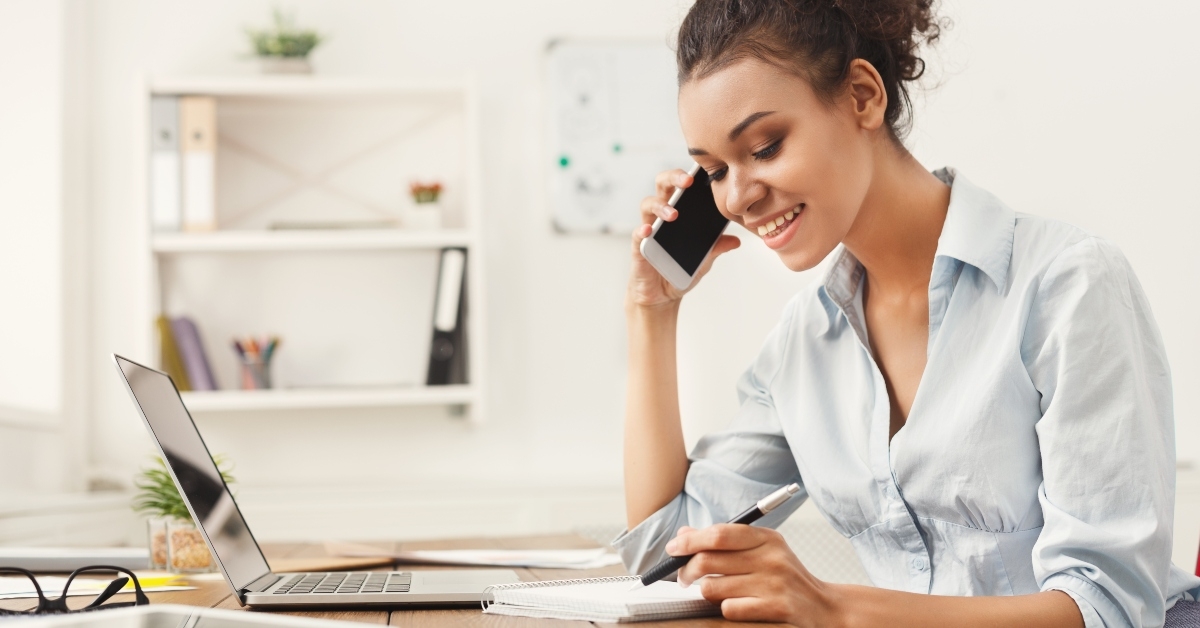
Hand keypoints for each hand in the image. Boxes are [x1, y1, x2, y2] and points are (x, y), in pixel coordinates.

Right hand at [628, 169, 740, 310]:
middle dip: (673, 178)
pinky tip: (649, 231)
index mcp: (679, 212)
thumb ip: (717, 247)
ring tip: (674, 214)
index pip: (682, 185)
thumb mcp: (705, 259)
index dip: (689, 175)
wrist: (663, 295)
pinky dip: (643, 231)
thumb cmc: (681, 269)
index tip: (702, 171)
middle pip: (662, 186)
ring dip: (661, 206)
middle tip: (687, 181)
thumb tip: (736, 239)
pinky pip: (638, 234)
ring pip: (648, 205)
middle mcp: (661, 215)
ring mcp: (649, 229)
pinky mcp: (639, 246)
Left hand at [668, 524, 843, 627]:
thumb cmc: (785, 577)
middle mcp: (771, 558)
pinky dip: (728, 609)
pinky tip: (739, 606)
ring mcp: (774, 583)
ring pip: (714, 588)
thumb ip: (724, 541)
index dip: (690, 541)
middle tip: (684, 578)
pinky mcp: (776, 608)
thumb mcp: (762, 550)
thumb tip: (684, 535)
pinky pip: (730, 609)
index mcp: (766, 538)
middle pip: (709, 561)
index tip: (674, 549)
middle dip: (687, 571)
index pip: (719, 534)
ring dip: (708, 592)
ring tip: (718, 592)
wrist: (825, 607)